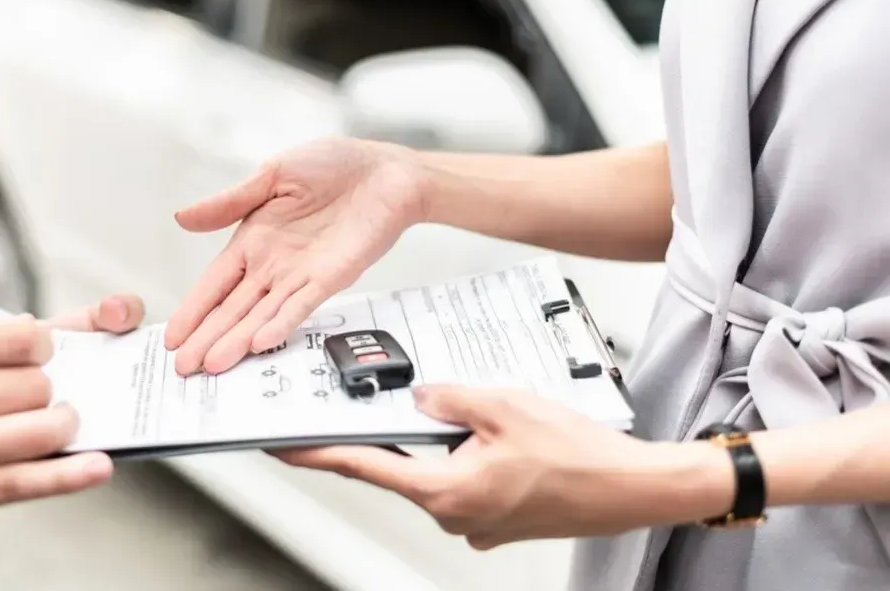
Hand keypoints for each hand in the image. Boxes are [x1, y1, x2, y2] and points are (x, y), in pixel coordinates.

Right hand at [0, 293, 144, 540]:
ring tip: (53, 420)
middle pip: (37, 384)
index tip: (39, 349)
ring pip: (42, 429)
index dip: (42, 341)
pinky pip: (27, 482)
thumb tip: (47, 327)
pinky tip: (97, 465)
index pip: (17, 335)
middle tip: (33, 391)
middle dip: (47, 385)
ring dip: (61, 423)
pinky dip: (70, 475)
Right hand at [164, 137, 428, 374]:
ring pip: (261, 315)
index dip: (193, 310)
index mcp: (252, 240)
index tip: (172, 338)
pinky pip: (301, 305)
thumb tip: (181, 217)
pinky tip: (260, 343)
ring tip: (212, 365)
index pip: (214, 283)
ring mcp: (300, 276)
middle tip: (183, 369)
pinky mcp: (331, 278)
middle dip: (206, 338)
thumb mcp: (273, 175)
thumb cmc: (333, 166)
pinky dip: (281, 323)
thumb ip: (230, 201)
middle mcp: (272, 265)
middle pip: (232, 309)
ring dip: (236, 340)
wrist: (387, 171)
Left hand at [276, 385, 734, 549]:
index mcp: (445, 490)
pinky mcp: (496, 517)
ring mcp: (475, 520)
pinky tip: (495, 431)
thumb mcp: (505, 406)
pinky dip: (467, 453)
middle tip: (389, 401)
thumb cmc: (580, 456)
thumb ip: (450, 398)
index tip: (280, 443)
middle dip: (393, 433)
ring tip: (477, 411)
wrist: (636, 490)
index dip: (314, 452)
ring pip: (436, 469)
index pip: (362, 465)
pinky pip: (465, 478)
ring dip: (442, 440)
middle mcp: (452, 513)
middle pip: (400, 466)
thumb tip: (419, 395)